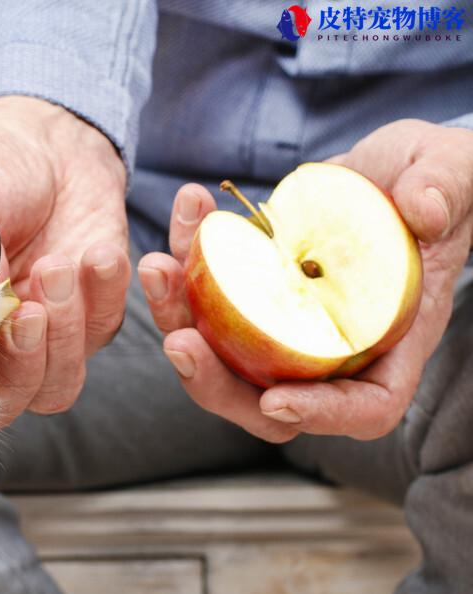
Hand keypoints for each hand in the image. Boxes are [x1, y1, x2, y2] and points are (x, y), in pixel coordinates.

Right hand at [0, 96, 129, 428]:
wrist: (50, 141)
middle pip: (13, 398)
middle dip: (24, 359)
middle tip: (30, 307)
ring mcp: (49, 336)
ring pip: (60, 382)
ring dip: (64, 332)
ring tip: (59, 264)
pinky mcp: (96, 314)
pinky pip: (105, 330)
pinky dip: (105, 296)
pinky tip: (98, 253)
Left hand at [138, 119, 472, 441]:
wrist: (390, 169)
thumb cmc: (437, 181)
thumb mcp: (454, 172)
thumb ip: (446, 189)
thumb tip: (425, 211)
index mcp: (390, 340)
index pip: (363, 407)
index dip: (320, 415)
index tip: (275, 402)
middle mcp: (328, 346)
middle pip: (265, 400)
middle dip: (214, 381)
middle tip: (178, 340)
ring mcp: (281, 324)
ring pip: (218, 352)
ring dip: (177, 315)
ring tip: (159, 268)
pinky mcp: (248, 292)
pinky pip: (204, 295)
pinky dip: (185, 260)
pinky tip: (187, 210)